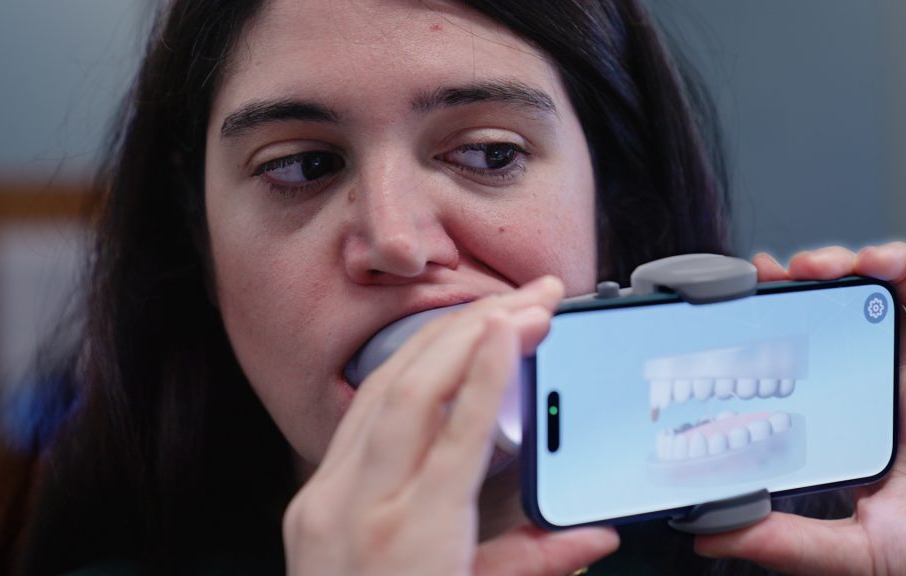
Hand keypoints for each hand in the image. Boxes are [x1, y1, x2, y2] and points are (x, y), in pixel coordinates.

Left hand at [283, 276, 618, 575]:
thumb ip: (535, 564)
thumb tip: (596, 534)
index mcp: (416, 541)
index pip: (458, 433)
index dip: (492, 370)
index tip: (519, 323)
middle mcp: (362, 509)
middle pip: (415, 393)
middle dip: (473, 330)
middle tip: (527, 297)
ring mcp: (326, 498)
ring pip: (379, 390)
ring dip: (437, 339)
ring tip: (490, 308)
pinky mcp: (309, 497)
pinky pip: (355, 414)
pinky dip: (399, 372)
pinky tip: (432, 350)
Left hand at [695, 244, 905, 574]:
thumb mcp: (848, 547)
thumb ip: (783, 538)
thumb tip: (708, 533)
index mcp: (869, 414)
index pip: (825, 346)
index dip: (793, 314)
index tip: (750, 294)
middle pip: (865, 308)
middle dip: (825, 278)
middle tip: (787, 273)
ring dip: (875, 263)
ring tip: (837, 263)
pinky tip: (902, 265)